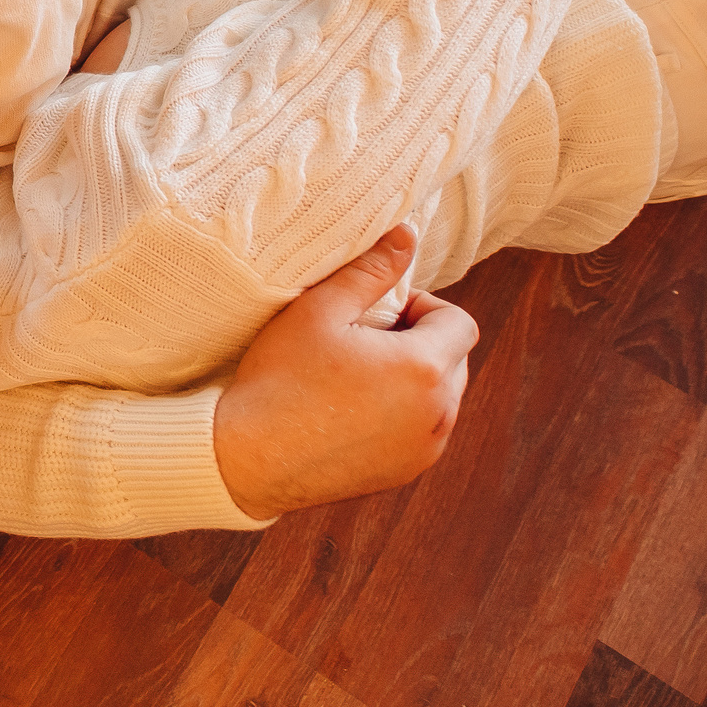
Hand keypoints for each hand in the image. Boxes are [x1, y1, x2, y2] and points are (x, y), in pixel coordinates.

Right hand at [212, 225, 479, 520]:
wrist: (247, 458)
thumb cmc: (279, 380)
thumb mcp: (319, 311)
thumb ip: (370, 270)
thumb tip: (406, 235)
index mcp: (424, 368)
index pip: (460, 323)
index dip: (423, 307)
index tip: (379, 313)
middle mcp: (438, 412)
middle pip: (455, 359)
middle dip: (421, 341)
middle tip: (363, 340)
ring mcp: (426, 448)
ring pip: (442, 397)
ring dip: (415, 379)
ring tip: (357, 375)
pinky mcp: (407, 471)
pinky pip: (424, 431)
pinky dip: (403, 414)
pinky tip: (351, 409)